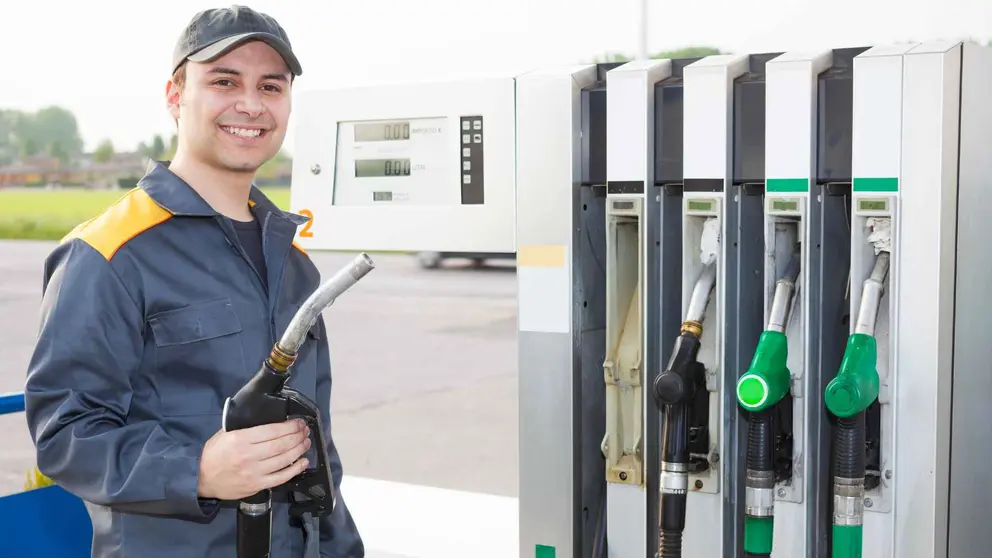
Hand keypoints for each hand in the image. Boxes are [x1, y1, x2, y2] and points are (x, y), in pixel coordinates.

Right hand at [197, 418, 311, 499]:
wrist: (202, 479)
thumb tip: (268, 418)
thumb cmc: (214, 454)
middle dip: (297, 436)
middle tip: (305, 430)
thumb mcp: (225, 433)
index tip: (298, 422)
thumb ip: (244, 427)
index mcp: (240, 439)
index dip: (290, 426)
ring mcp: (254, 472)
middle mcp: (249, 456)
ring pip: (284, 460)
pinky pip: (281, 478)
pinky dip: (295, 469)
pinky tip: (303, 462)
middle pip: (281, 444)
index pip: (272, 431)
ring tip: (306, 442)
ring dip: (299, 450)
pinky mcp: (257, 485)